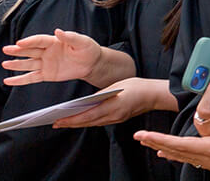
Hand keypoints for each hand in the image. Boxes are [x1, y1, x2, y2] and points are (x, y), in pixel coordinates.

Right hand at [2, 29, 101, 85]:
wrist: (92, 64)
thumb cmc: (88, 49)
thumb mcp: (82, 42)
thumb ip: (70, 37)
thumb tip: (58, 31)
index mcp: (54, 42)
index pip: (39, 40)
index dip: (29, 41)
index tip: (19, 43)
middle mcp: (47, 52)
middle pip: (30, 51)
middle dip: (18, 51)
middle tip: (7, 49)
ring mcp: (45, 63)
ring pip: (28, 64)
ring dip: (16, 64)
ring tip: (5, 64)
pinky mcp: (46, 74)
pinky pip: (31, 78)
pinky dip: (20, 80)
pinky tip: (9, 81)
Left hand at [53, 77, 171, 127]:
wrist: (154, 95)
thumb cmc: (138, 86)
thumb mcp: (116, 86)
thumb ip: (101, 95)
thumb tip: (87, 101)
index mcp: (112, 107)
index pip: (87, 116)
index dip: (71, 120)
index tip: (57, 120)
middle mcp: (113, 116)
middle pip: (87, 122)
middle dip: (70, 123)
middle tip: (55, 123)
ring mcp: (116, 119)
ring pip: (93, 123)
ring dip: (78, 123)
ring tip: (65, 121)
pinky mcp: (119, 119)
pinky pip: (100, 122)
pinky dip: (88, 121)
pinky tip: (82, 119)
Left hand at [136, 126, 209, 177]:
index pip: (181, 145)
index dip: (162, 139)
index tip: (145, 135)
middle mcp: (209, 157)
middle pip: (176, 151)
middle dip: (157, 143)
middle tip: (140, 137)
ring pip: (181, 154)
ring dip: (165, 148)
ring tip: (151, 144)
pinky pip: (190, 157)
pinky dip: (178, 153)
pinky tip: (173, 153)